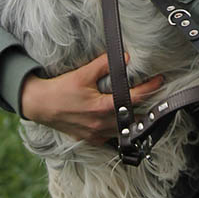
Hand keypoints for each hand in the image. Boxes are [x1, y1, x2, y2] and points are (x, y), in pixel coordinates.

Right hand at [20, 51, 164, 145]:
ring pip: (123, 131)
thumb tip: (124, 57)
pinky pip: (110, 137)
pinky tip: (119, 120)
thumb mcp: (83, 74)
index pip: (134, 98)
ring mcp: (96, 134)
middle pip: (133, 118)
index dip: (149, 89)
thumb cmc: (60, 90)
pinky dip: (118, 130)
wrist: (39, 105)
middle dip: (144, 107)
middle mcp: (101, 124)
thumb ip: (104, 65)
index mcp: (102, 107)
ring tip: (138, 108)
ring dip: (132, 120)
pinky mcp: (90, 139)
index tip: (159, 81)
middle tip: (151, 95)